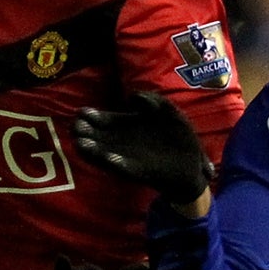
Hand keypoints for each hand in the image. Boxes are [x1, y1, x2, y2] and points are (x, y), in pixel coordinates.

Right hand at [72, 92, 210, 204]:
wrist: (192, 166)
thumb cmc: (179, 136)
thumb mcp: (168, 112)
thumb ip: (151, 101)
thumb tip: (130, 96)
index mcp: (127, 126)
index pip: (103, 121)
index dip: (92, 117)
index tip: (82, 112)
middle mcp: (123, 143)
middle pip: (99, 137)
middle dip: (86, 133)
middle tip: (76, 128)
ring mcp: (130, 158)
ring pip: (105, 154)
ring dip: (94, 150)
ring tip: (82, 144)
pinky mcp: (140, 173)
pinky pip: (125, 169)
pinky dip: (118, 165)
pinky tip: (111, 159)